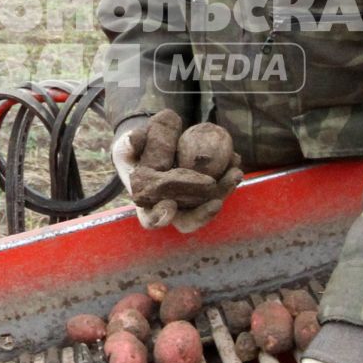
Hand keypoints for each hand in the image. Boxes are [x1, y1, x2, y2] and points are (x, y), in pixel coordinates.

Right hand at [111, 118, 240, 233]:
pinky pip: (220, 188)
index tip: (169, 205)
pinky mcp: (206, 189)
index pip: (151, 219)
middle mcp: (171, 207)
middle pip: (187, 221)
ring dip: (223, 192)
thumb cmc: (136, 148)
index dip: (160, 217)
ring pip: (208, 205)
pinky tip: (235, 159)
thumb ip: (131, 143)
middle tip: (215, 202)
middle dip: (203, 215)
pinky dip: (228, 176)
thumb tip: (133, 140)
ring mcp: (190, 200)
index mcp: (147, 202)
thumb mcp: (127, 143)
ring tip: (234, 172)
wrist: (154, 143)